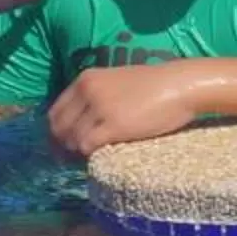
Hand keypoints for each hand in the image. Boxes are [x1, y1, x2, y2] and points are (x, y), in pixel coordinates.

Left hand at [46, 63, 199, 158]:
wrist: (181, 85)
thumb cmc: (156, 84)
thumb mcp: (117, 81)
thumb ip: (97, 94)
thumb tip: (84, 119)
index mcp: (85, 79)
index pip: (55, 111)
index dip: (58, 131)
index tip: (65, 143)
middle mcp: (87, 91)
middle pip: (60, 127)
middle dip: (64, 144)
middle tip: (75, 156)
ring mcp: (99, 108)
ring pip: (73, 138)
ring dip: (78, 151)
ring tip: (91, 155)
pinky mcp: (113, 125)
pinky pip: (88, 145)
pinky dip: (90, 153)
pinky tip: (101, 154)